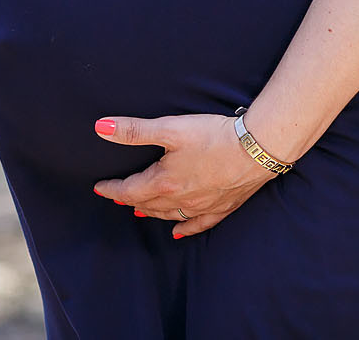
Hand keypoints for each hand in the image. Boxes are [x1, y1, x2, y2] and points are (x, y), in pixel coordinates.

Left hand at [91, 113, 275, 239]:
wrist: (258, 148)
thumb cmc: (214, 136)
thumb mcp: (171, 128)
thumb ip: (134, 130)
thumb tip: (101, 128)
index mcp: (163, 182)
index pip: (128, 191)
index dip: (112, 189)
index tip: (100, 188)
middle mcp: (179, 200)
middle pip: (147, 205)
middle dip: (130, 200)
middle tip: (119, 196)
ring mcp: (201, 207)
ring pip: (168, 215)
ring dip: (151, 212)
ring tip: (141, 210)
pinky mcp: (222, 207)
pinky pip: (197, 225)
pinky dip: (184, 229)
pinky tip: (177, 231)